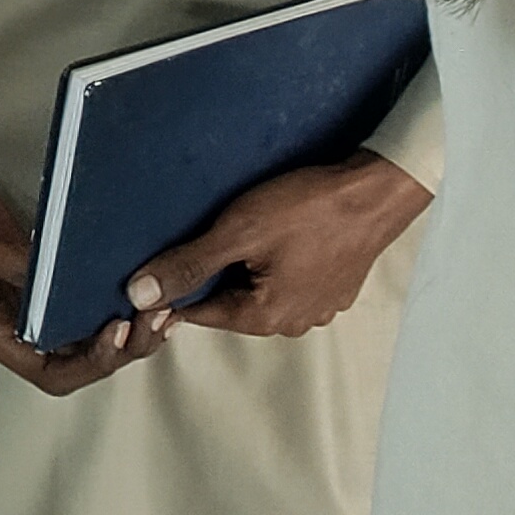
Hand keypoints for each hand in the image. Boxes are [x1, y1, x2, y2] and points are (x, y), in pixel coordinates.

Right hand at [0, 130, 156, 396]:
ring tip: (159, 309)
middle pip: (76, 360)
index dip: (90, 363)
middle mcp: (11, 321)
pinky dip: (110, 299)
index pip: (49, 371)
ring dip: (124, 330)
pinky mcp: (38, 272)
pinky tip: (137, 285)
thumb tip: (59, 285)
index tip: (118, 331)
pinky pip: (80, 299)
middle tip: (154, 321)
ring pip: (84, 334)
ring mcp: (26, 298)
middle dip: (120, 349)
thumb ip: (12, 264)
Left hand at [126, 154, 429, 338]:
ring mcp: (319, 307)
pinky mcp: (335, 287)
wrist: (376, 191)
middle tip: (204, 231)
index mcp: (266, 318)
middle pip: (229, 302)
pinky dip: (273, 263)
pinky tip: (274, 233)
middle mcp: (294, 323)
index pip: (198, 312)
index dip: (174, 288)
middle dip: (211, 273)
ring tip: (240, 228)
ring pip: (259, 290)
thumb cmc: (307, 209)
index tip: (159, 260)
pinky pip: (287, 281)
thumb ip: (188, 265)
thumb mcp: (238, 232)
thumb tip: (139, 297)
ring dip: (243, 267)